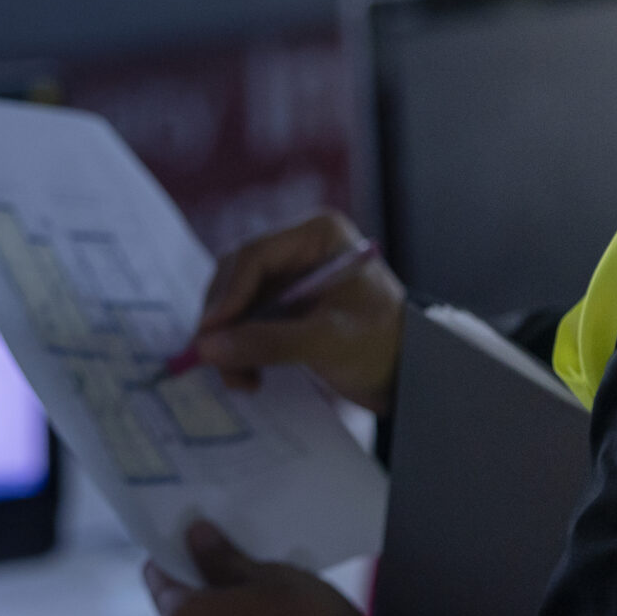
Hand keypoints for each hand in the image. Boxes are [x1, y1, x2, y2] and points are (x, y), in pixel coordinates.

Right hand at [178, 211, 405, 413]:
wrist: (409, 374)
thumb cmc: (383, 345)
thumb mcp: (328, 341)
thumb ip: (269, 342)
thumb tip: (207, 347)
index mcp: (317, 235)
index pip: (255, 255)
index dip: (227, 293)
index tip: (210, 332)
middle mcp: (297, 248)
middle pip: (236, 278)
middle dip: (225, 323)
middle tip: (215, 361)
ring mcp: (287, 276)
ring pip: (234, 303)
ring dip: (229, 341)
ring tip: (239, 380)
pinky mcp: (281, 306)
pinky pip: (243, 322)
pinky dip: (239, 349)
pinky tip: (248, 378)